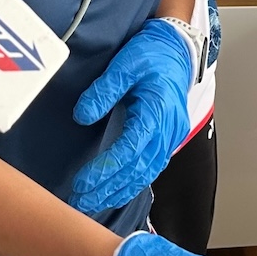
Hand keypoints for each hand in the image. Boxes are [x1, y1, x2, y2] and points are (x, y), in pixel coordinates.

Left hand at [70, 19, 193, 212]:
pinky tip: (115, 193)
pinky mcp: (168, 139)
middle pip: (138, 168)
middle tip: (80, 202)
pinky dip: (133, 184)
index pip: (131, 149)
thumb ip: (104, 90)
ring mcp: (171, 137)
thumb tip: (83, 115)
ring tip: (93, 204)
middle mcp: (168, 129)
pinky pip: (151, 168)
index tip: (83, 183)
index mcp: (157, 111)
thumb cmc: (150, 55)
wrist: (176, 51)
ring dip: (120, 191)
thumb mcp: (124, 64)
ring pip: (146, 173)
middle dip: (109, 188)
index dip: (107, 169)